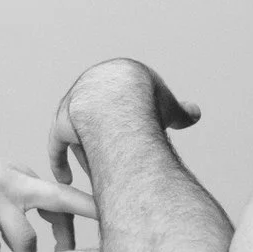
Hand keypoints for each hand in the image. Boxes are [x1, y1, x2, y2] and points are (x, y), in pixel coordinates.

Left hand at [48, 58, 200, 191]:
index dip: (129, 117)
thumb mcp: (170, 107)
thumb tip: (194, 114)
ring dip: (83, 148)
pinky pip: (58, 143)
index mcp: (117, 74)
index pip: (121, 96)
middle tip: (111, 156)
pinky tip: (64, 178)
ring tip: (92, 170)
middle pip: (98, 115)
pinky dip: (59, 160)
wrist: (124, 103)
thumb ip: (181, 112)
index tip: (134, 132)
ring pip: (77, 129)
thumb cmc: (151, 105)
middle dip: (104, 134)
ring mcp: (73, 102)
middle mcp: (90, 84)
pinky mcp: (61, 121)